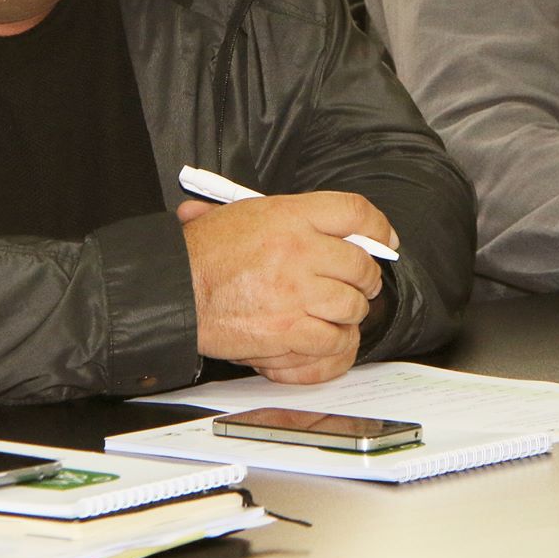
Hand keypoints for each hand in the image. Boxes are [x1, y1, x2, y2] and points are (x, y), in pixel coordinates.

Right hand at [179, 192, 396, 382]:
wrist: (172, 290)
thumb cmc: (201, 253)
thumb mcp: (241, 213)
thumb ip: (285, 216)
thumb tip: (332, 224)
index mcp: (289, 216)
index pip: (354, 213)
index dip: (378, 228)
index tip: (385, 241)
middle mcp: (298, 250)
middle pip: (360, 266)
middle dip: (366, 280)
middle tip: (361, 287)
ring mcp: (295, 292)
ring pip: (352, 307)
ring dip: (349, 315)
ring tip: (338, 315)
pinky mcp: (287, 330)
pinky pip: (333, 340)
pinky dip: (334, 344)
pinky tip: (325, 339)